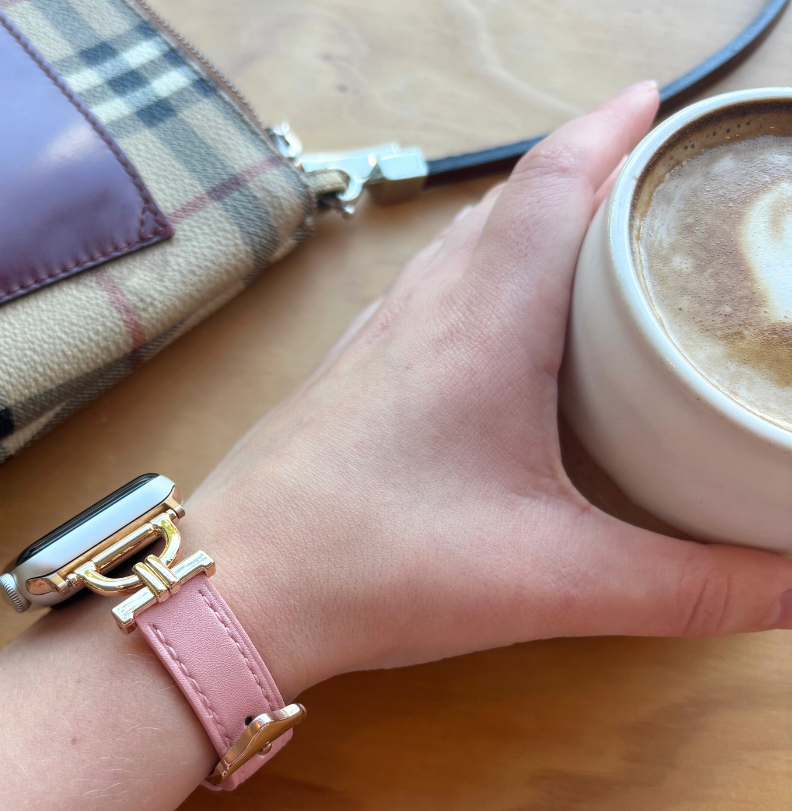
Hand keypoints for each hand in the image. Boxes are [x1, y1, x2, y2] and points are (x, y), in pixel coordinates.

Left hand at [187, 80, 791, 696]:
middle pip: (507, 204)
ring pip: (458, 249)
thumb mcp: (554, 578)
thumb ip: (685, 587)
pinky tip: (487, 333)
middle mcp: (422, 309)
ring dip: (520, 228)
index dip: (611, 131)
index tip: (661, 106)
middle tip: (648, 193)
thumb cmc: (382, 564)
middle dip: (582, 177)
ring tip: (582, 249)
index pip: (553, 182)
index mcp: (483, 320)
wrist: (240, 587)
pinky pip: (422, 299)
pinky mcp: (346, 381)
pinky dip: (472, 284)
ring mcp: (373, 342)